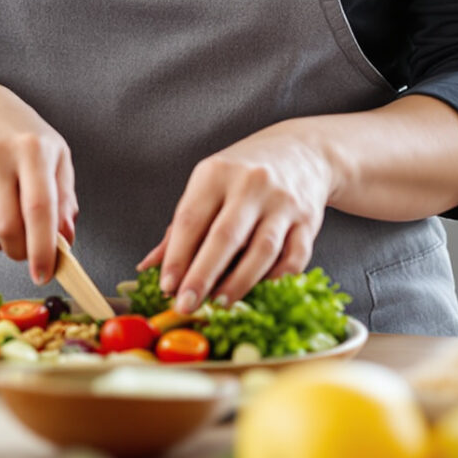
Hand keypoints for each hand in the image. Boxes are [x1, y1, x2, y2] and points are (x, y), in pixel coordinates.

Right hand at [0, 79, 77, 284]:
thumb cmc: (23, 137)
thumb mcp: (56, 156)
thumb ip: (65, 199)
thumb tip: (64, 241)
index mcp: (32, 149)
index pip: (38, 208)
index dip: (43, 247)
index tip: (44, 273)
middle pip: (7, 228)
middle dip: (21, 253)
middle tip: (28, 251)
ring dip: (1, 247)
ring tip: (10, 228)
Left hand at [140, 124, 333, 314]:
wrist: (301, 152)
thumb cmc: (243, 173)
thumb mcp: (207, 185)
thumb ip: (180, 227)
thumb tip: (149, 266)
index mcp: (216, 174)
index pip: (191, 220)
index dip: (176, 257)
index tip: (166, 287)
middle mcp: (250, 185)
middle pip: (225, 237)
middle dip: (203, 275)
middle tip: (187, 305)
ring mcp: (282, 202)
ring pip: (262, 250)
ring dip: (239, 283)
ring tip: (219, 303)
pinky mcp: (308, 221)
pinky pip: (294, 258)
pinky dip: (276, 280)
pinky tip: (259, 292)